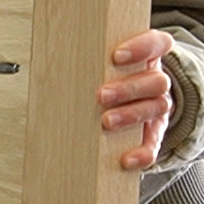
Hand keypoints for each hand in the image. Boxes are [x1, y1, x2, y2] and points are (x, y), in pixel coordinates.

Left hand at [97, 30, 174, 170]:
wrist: (124, 100)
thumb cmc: (106, 76)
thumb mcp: (100, 63)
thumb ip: (87, 58)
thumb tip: (45, 58)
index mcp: (148, 57)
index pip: (157, 44)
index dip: (142, 47)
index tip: (116, 55)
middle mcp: (156, 81)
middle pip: (155, 81)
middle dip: (127, 88)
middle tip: (100, 95)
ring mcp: (158, 107)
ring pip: (156, 107)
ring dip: (131, 115)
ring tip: (106, 121)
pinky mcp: (155, 132)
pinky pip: (154, 143)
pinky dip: (142, 152)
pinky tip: (126, 159)